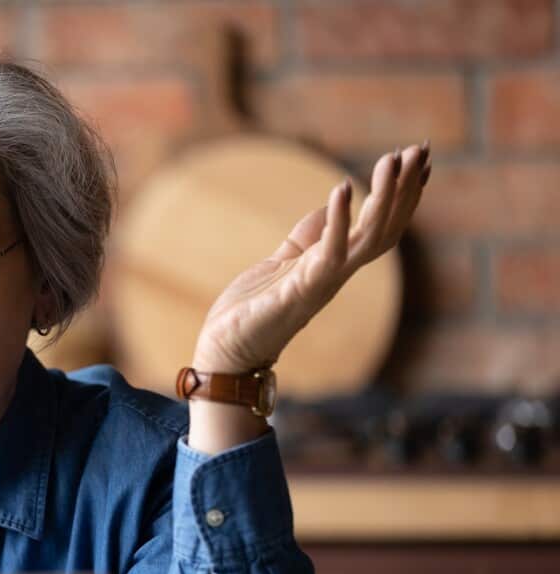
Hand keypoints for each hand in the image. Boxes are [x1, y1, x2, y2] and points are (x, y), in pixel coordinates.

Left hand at [191, 142, 430, 372]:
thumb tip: (331, 207)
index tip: (418, 159)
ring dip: (384, 197)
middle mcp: (337, 274)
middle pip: (385, 228)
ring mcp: (323, 282)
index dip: (402, 195)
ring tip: (392, 159)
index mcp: (334, 265)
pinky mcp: (300, 290)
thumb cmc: (253, 310)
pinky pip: (329, 252)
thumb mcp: (284, 262)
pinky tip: (343, 188)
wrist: (227, 351)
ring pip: (369, 237)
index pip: (380, 226)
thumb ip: (309, 236)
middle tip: (420, 149)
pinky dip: (338, 220)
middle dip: (404, 189)